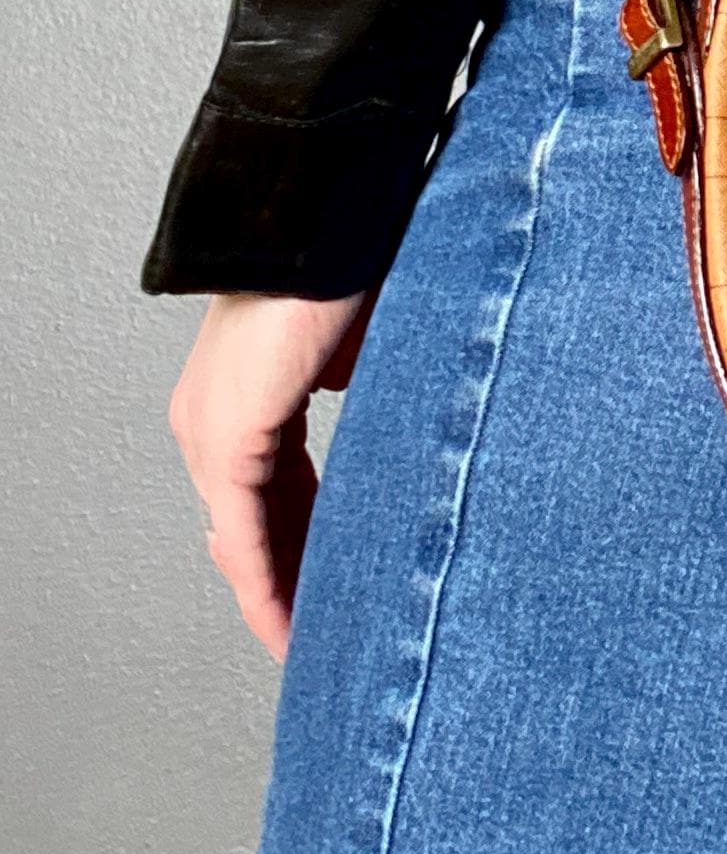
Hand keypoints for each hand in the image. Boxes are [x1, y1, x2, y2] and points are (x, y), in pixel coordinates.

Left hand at [169, 290, 371, 659]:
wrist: (323, 211)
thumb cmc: (355, 257)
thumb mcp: (371, 341)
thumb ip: (367, 383)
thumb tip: (386, 412)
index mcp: (249, 392)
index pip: (271, 487)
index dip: (299, 540)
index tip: (330, 580)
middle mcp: (214, 417)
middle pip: (248, 523)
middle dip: (286, 579)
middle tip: (317, 631)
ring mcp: (212, 428)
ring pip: (240, 536)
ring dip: (275, 592)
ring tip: (304, 641)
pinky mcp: (227, 435)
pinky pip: (242, 530)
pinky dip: (264, 581)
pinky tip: (287, 618)